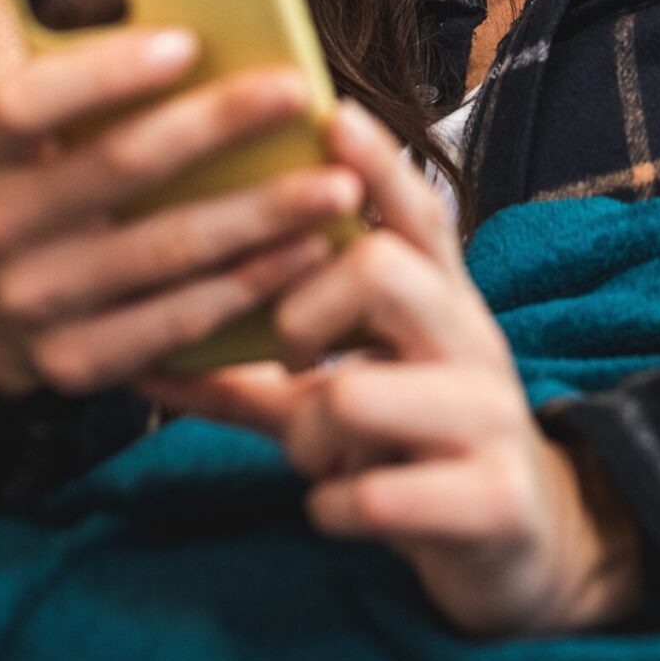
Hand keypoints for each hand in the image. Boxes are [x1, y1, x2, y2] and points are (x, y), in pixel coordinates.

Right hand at [0, 26, 360, 398]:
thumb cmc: (53, 193)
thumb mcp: (46, 142)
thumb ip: (103, 96)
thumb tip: (217, 39)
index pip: (25, 104)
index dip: (101, 72)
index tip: (188, 41)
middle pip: (118, 166)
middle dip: (218, 124)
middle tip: (299, 93)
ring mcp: (35, 304)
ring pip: (166, 249)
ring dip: (262, 214)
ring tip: (338, 184)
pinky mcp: (79, 363)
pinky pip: (180, 319)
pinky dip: (252, 283)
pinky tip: (311, 251)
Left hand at [139, 105, 642, 635]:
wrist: (520, 544)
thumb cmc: (411, 448)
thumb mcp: (336, 401)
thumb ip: (252, 378)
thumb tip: (139, 358)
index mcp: (440, 304)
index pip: (417, 215)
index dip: (377, 166)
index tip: (331, 116)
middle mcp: (473, 344)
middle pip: (388, 271)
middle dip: (309, 309)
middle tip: (291, 352)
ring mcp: (489, 418)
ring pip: (366, 392)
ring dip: (312, 430)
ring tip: (317, 452)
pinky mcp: (491, 498)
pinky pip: (379, 495)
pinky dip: (335, 506)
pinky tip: (340, 507)